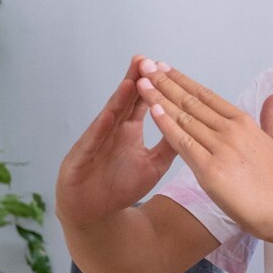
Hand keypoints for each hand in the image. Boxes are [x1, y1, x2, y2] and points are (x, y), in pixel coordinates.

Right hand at [56, 56, 177, 229]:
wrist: (95, 213)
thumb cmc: (121, 186)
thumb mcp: (154, 164)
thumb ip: (170, 144)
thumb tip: (192, 126)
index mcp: (128, 131)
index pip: (142, 102)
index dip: (152, 85)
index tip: (163, 66)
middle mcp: (111, 131)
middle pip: (124, 102)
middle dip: (134, 80)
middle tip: (144, 59)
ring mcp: (95, 142)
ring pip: (108, 117)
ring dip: (118, 99)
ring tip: (131, 79)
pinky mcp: (81, 159)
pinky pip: (92, 142)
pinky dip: (100, 129)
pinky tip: (108, 116)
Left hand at [135, 58, 272, 241]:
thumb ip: (272, 118)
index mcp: (244, 122)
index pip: (207, 96)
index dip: (184, 81)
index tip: (166, 69)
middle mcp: (231, 130)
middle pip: (191, 102)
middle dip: (165, 83)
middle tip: (146, 66)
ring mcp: (220, 148)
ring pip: (184, 118)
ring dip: (160, 99)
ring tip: (142, 82)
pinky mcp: (210, 170)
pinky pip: (183, 143)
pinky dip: (166, 125)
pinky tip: (152, 110)